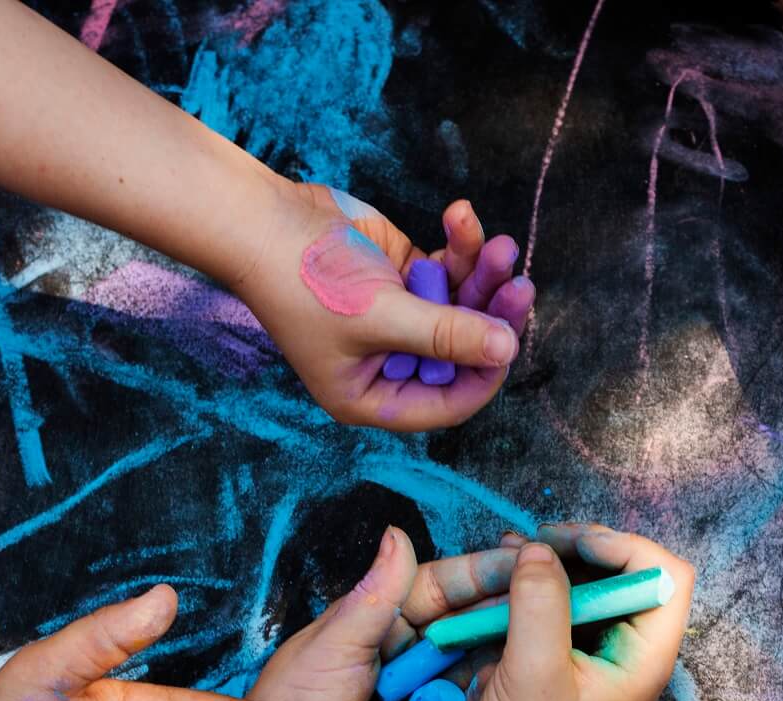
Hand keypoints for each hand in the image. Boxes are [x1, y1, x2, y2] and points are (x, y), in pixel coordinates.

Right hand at [231, 182, 535, 431]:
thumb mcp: (381, 315)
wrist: (262, 217)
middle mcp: (391, 363)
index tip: (510, 339)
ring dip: (482, 274)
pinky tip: (461, 216)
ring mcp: (400, 319)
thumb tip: (508, 350)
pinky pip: (447, 270)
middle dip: (492, 315)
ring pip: (462, 306)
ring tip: (498, 244)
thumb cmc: (305, 280)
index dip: (484, 375)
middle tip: (520, 285)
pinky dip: (460, 246)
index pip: (448, 402)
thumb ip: (446, 334)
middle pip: (463, 351)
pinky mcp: (403, 277)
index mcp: (373, 395)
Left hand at [248, 526, 524, 700]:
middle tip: (556, 600)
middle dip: (508, 613)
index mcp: (381, 622)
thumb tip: (397, 534)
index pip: (442, 589)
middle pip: (469, 626)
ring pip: (481, 668)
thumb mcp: (333, 646)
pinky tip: (525, 690)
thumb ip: (374, 597)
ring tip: (550, 642)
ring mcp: (428, 698)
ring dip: (509, 656)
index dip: (483, 575)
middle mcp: (410, 656)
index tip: (526, 560)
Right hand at [447, 524, 693, 700]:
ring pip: (590, 589)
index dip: (626, 547)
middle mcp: (631, 653)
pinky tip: (502, 577)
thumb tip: (539, 549)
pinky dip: (535, 590)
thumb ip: (542, 603)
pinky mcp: (566, 664)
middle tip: (537, 543)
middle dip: (584, 549)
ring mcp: (598, 658)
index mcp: (647, 657)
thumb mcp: (533, 670)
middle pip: (628, 574)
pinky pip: (561, 611)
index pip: (666, 576)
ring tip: (511, 551)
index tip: (573, 543)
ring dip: (554, 565)